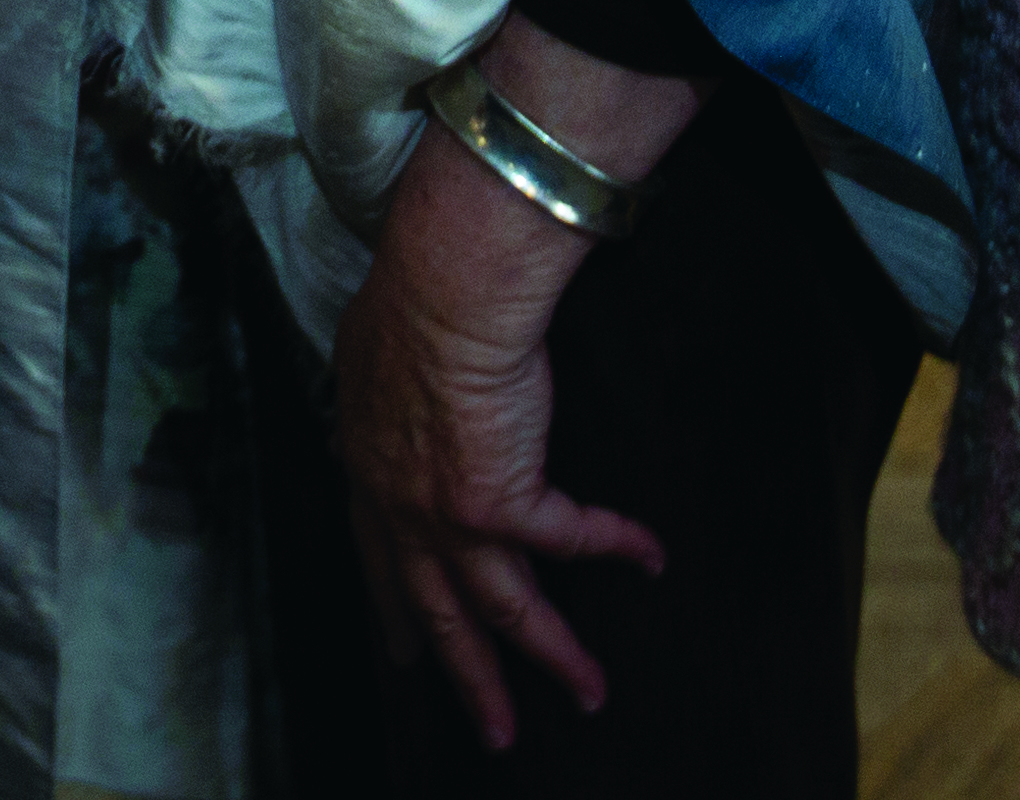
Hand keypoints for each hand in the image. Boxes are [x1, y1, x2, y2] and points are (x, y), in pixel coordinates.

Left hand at [330, 30, 685, 751]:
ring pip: (504, 610)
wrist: (441, 291)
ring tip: (589, 697)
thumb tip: (385, 387)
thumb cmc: (407, 301)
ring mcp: (449, 516)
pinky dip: (617, 545)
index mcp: (369, 474)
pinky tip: (651, 558)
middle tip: (492, 729)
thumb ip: (381, 393)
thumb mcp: (368, 357)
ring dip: (552, 658)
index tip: (401, 651)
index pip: (377, 560)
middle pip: (438, 613)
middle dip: (466, 675)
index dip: (395, 609)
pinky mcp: (505, 501)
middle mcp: (402, 509)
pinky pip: (572, 540)